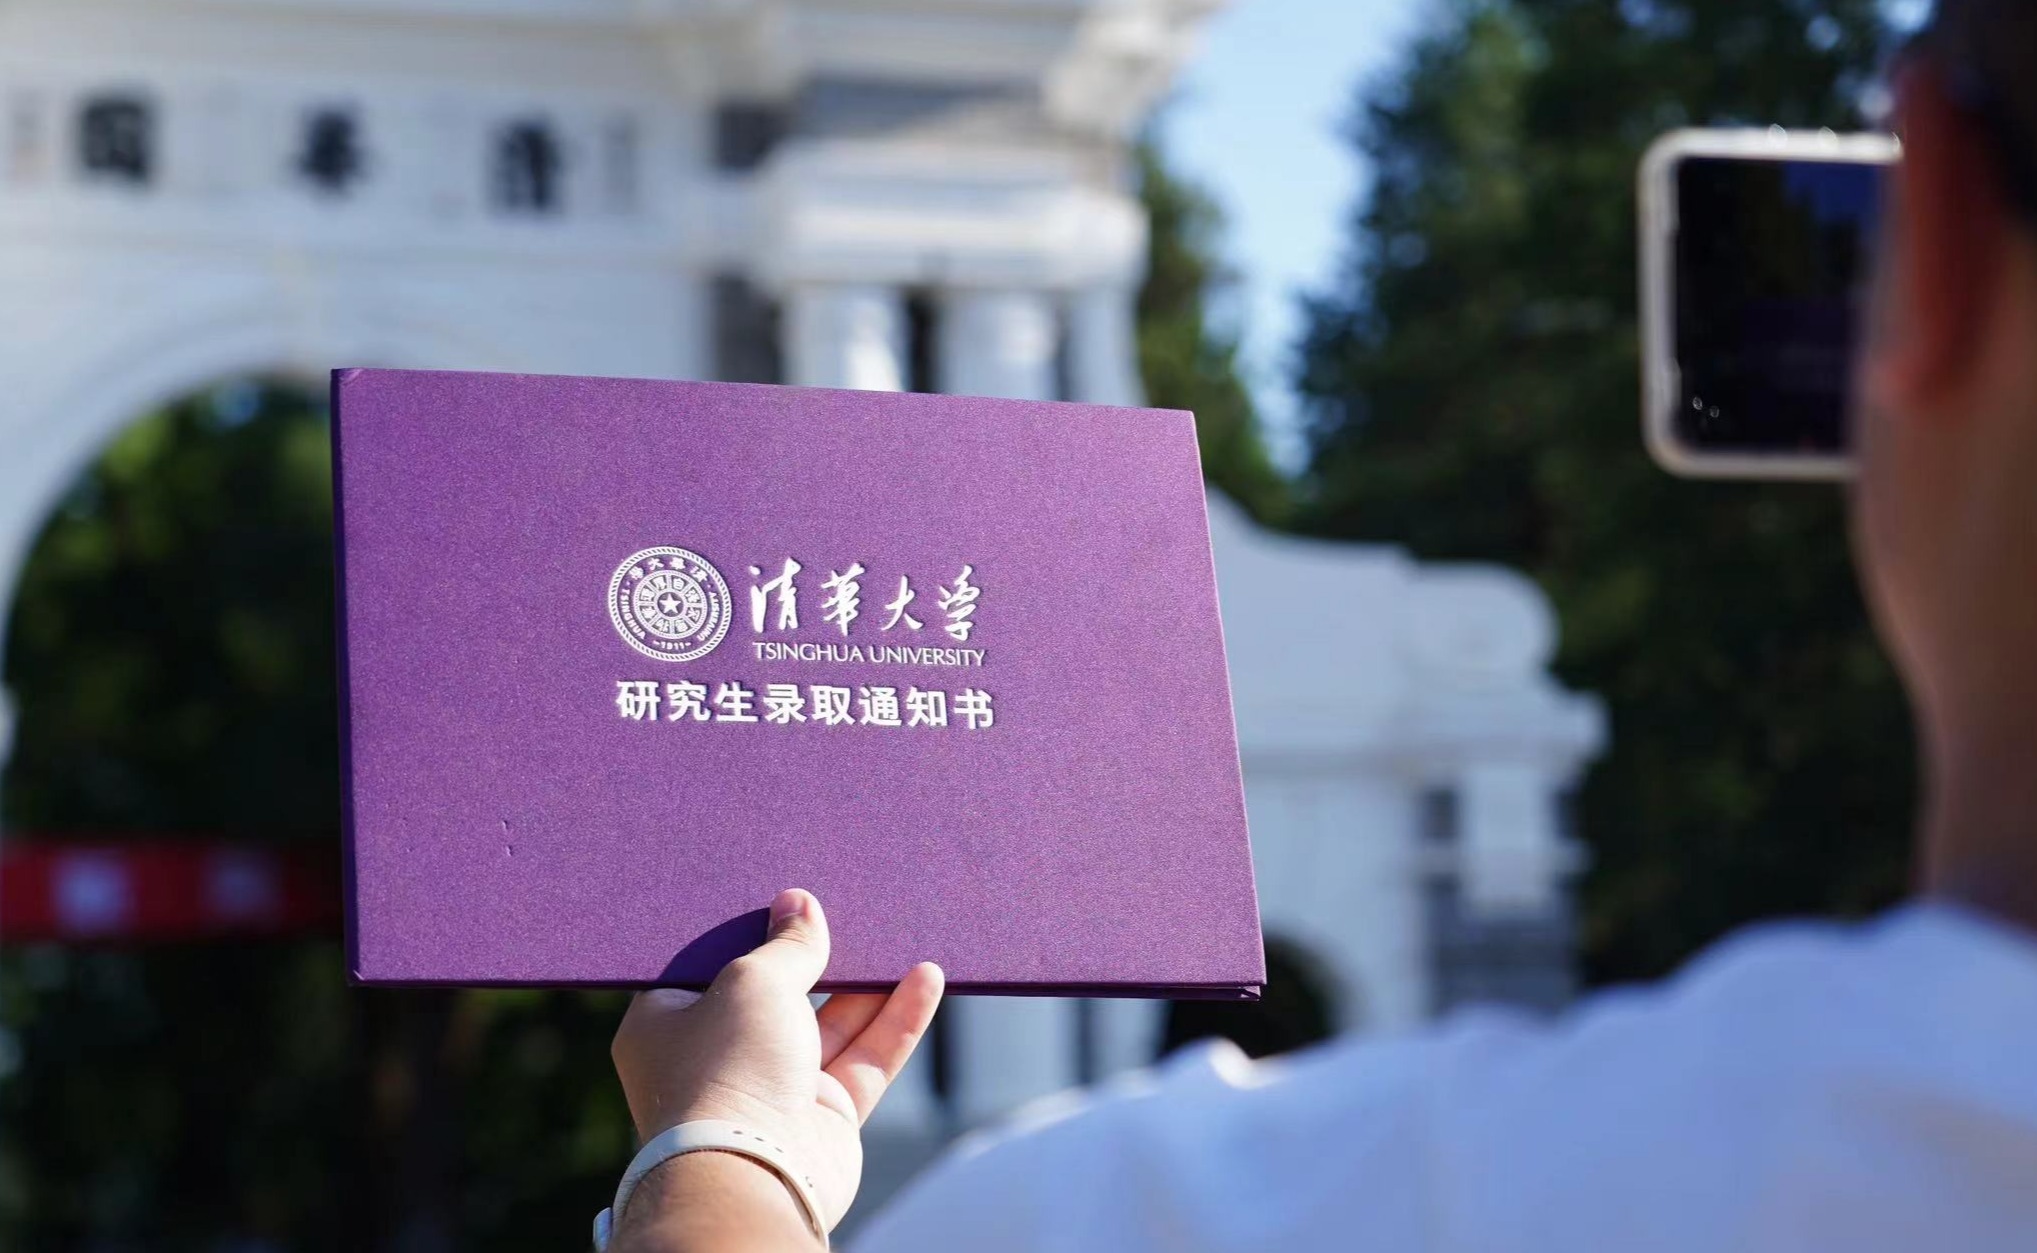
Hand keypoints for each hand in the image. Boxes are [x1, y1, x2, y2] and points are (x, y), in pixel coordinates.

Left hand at [610, 889, 944, 1235]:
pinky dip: (895, 1021)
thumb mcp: (752, 980)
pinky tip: (927, 979)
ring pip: (830, 1024)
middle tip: (846, 907)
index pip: (708, 966)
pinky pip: (865, 1058)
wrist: (754, 1176)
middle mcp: (719, 1058)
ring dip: (867, 985)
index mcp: (669, 1025)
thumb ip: (787, 944)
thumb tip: (800, 904)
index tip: (780, 895)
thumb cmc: (726, 1071)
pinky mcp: (823, 1117)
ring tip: (901, 937)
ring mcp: (774, 1089)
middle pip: (777, 992)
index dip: (747, 931)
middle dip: (814, 954)